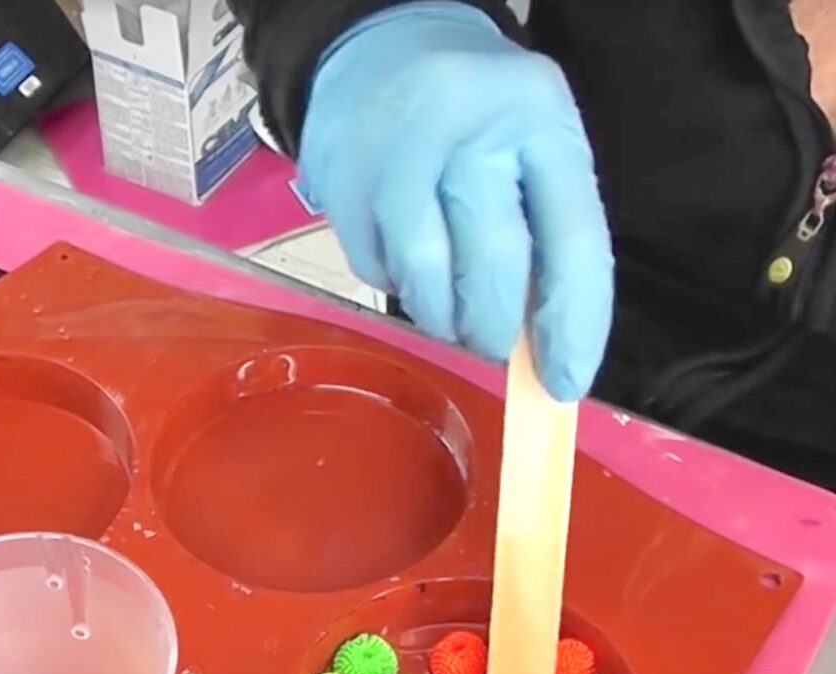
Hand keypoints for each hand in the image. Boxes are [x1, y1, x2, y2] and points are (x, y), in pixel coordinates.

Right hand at [299, 1, 613, 400]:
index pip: (573, 238)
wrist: (381, 47)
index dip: (573, 324)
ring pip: (425, 274)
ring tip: (449, 313)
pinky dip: (396, 288)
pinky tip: (407, 266)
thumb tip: (540, 346)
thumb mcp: (532, 147)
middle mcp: (470, 125)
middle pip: (493, 261)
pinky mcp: (341, 178)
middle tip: (492, 345)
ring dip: (442, 318)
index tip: (565, 384)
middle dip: (495, 327)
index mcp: (540, 117)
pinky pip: (373, 269)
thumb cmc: (476, 115)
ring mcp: (397, 150)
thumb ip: (544, 234)